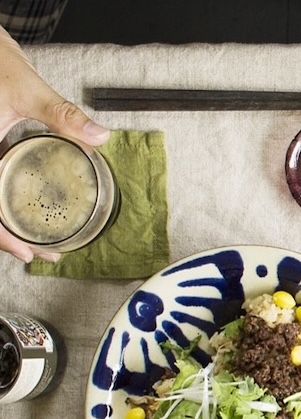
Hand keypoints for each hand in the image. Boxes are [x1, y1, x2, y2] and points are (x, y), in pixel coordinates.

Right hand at [0, 27, 109, 262]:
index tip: (26, 253)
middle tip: (39, 254)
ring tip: (32, 242)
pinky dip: (2, 202)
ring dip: (3, 223)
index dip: (1, 236)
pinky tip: (23, 210)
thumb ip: (63, 115)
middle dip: (6, 236)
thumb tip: (99, 136)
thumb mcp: (28, 90)